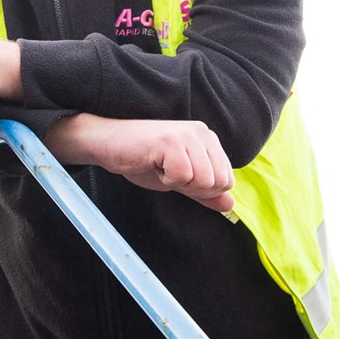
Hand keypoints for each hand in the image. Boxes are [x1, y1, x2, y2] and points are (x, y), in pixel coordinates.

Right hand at [51, 115, 235, 211]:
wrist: (109, 144)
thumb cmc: (143, 160)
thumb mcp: (179, 179)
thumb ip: (205, 191)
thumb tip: (231, 205)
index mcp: (209, 140)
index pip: (227, 180)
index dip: (202, 190)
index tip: (179, 176)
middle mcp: (203, 133)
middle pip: (218, 183)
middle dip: (192, 188)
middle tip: (168, 172)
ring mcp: (188, 135)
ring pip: (203, 181)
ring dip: (178, 183)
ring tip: (161, 167)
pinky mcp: (171, 141)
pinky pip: (183, 176)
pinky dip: (165, 179)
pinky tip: (153, 164)